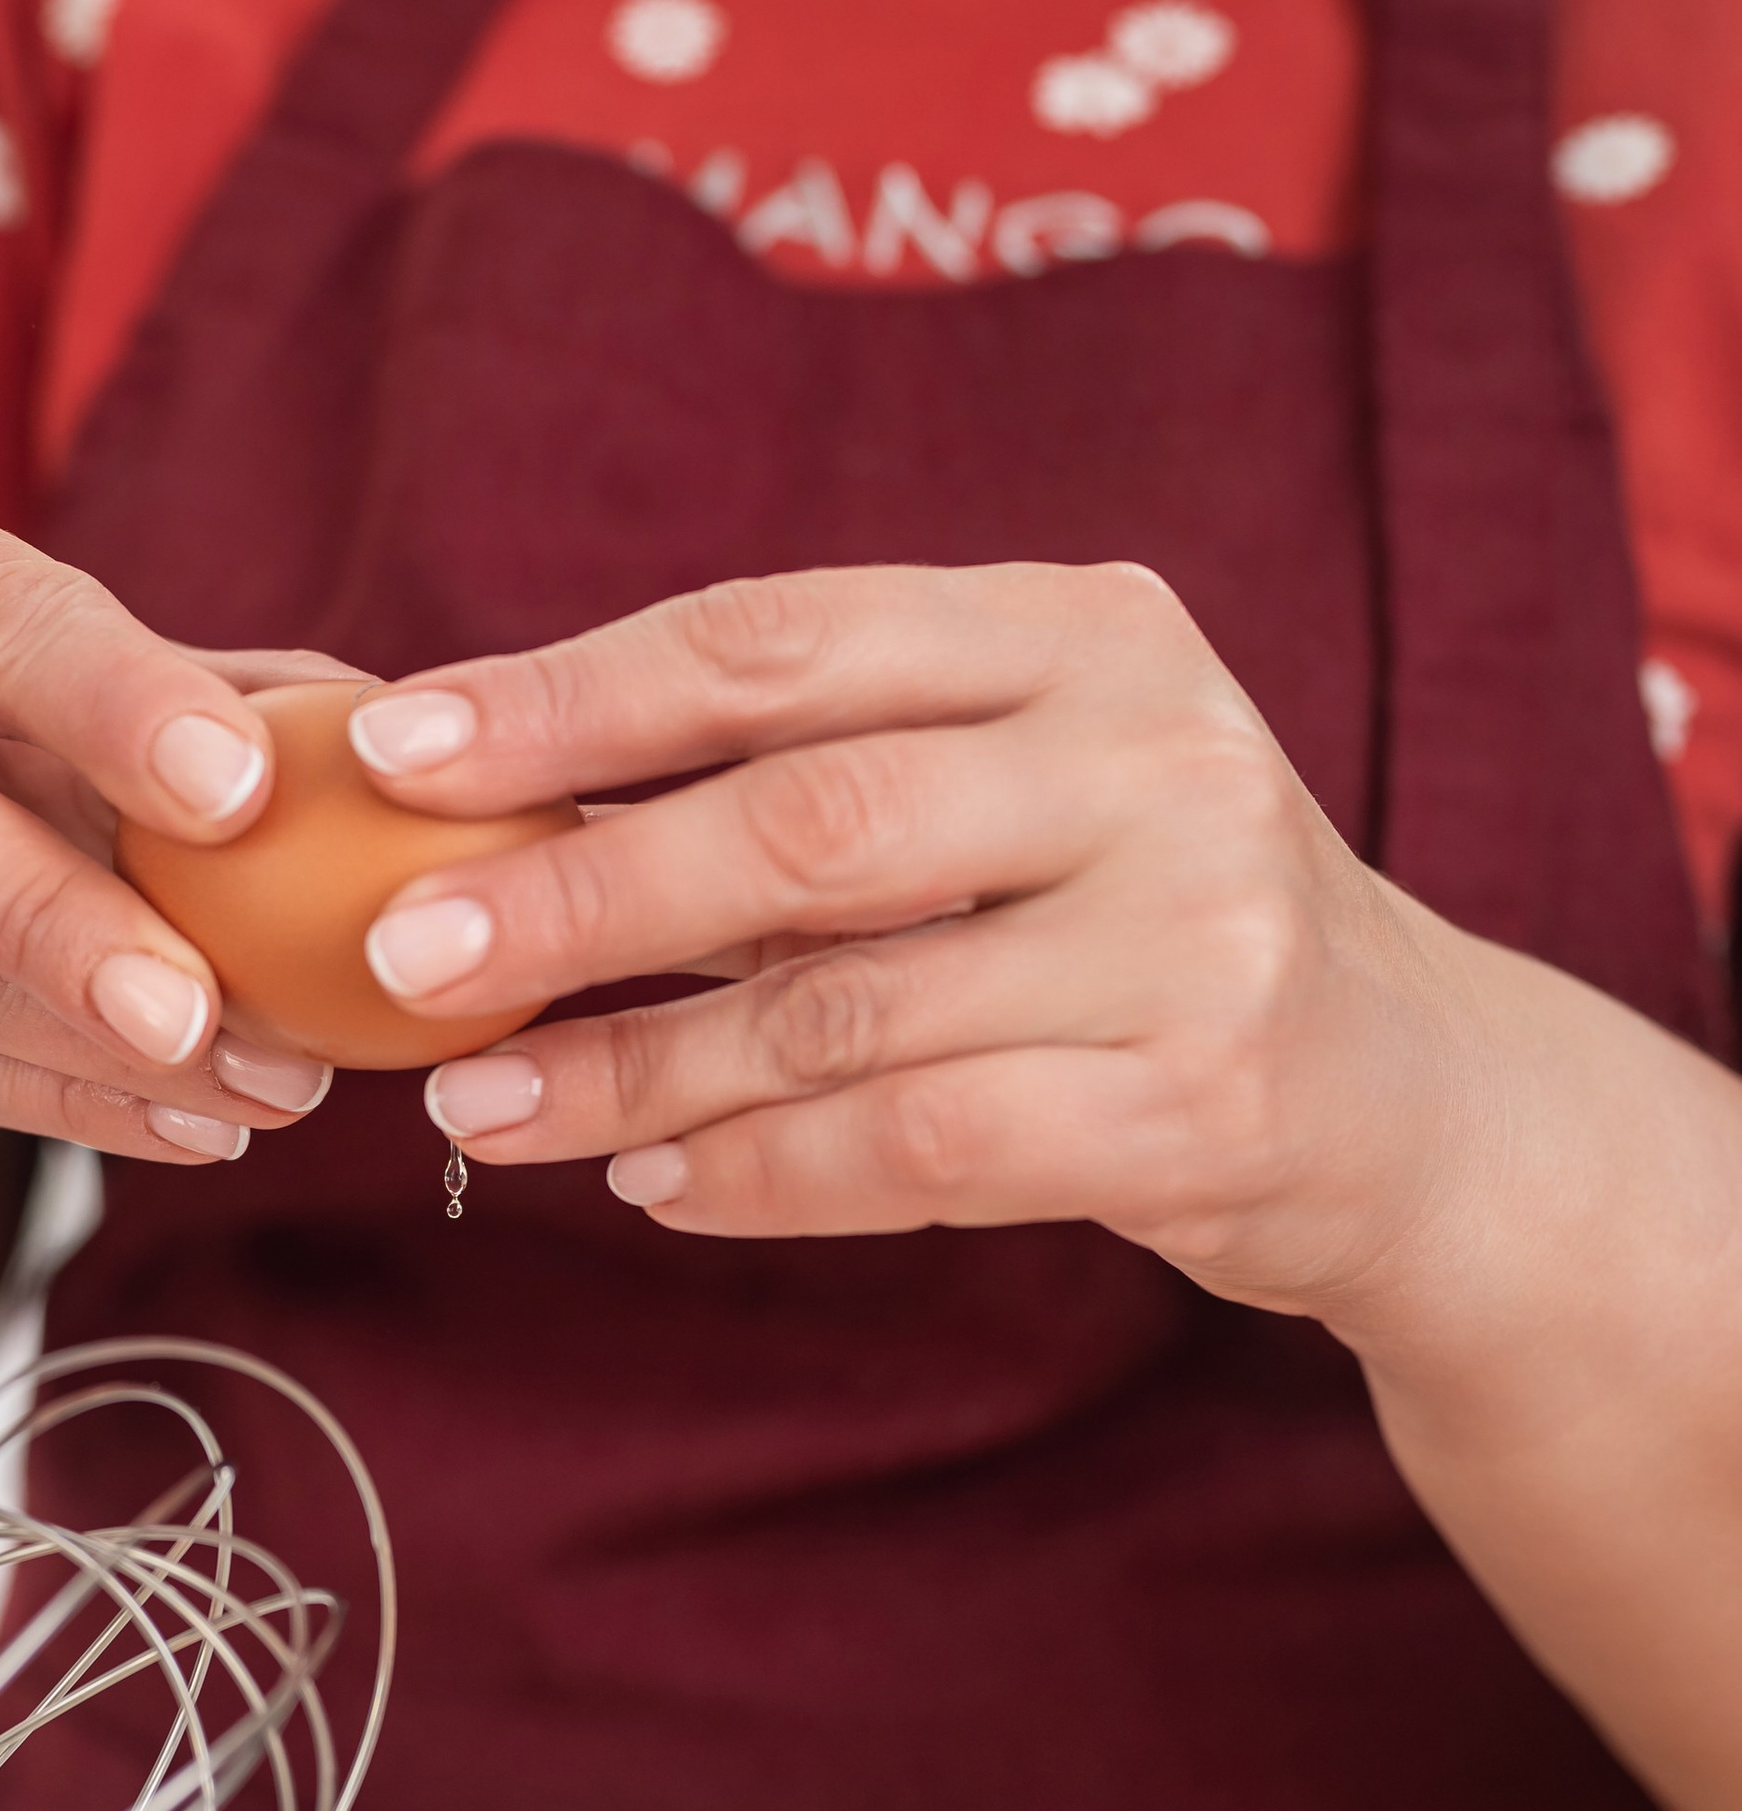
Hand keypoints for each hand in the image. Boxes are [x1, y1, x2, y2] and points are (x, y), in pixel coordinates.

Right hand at [0, 449, 340, 1165]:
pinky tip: (183, 1123)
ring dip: (77, 1047)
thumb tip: (384, 734)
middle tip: (216, 1012)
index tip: (246, 789)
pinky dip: (46, 1102)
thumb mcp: (42, 640)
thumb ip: (195, 684)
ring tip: (254, 1087)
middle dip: (54, 921)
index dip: (110, 702)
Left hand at [347, 564, 1495, 1327]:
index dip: (572, 693)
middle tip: (406, 952)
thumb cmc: (1138, 917)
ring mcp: (1196, 933)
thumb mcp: (1021, 785)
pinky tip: (650, 1181)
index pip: (781, 639)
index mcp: (1082, 629)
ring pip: (844, 1010)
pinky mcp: (1205, 1105)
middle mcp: (1155, 754)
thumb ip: (814, 774)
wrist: (1411, 1093)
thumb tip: (489, 810)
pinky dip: (763, 1174)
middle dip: (579, 891)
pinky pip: (923, 1151)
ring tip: (483, 1106)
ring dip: (634, 1068)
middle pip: (802, 819)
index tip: (398, 749)